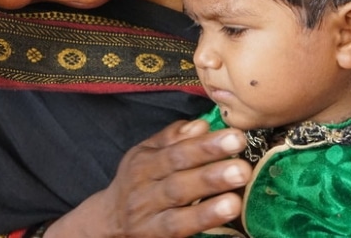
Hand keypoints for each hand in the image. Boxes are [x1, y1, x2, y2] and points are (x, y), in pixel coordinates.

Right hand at [47, 119, 250, 237]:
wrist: (108, 220)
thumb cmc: (137, 180)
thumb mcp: (148, 153)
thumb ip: (174, 138)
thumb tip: (202, 125)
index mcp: (144, 163)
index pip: (177, 153)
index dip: (206, 146)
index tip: (236, 138)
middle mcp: (144, 188)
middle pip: (178, 180)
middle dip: (210, 174)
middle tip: (242, 168)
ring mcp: (147, 216)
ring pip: (177, 208)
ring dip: (208, 204)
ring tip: (236, 199)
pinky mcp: (154, 236)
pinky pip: (178, 229)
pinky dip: (202, 221)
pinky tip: (225, 215)